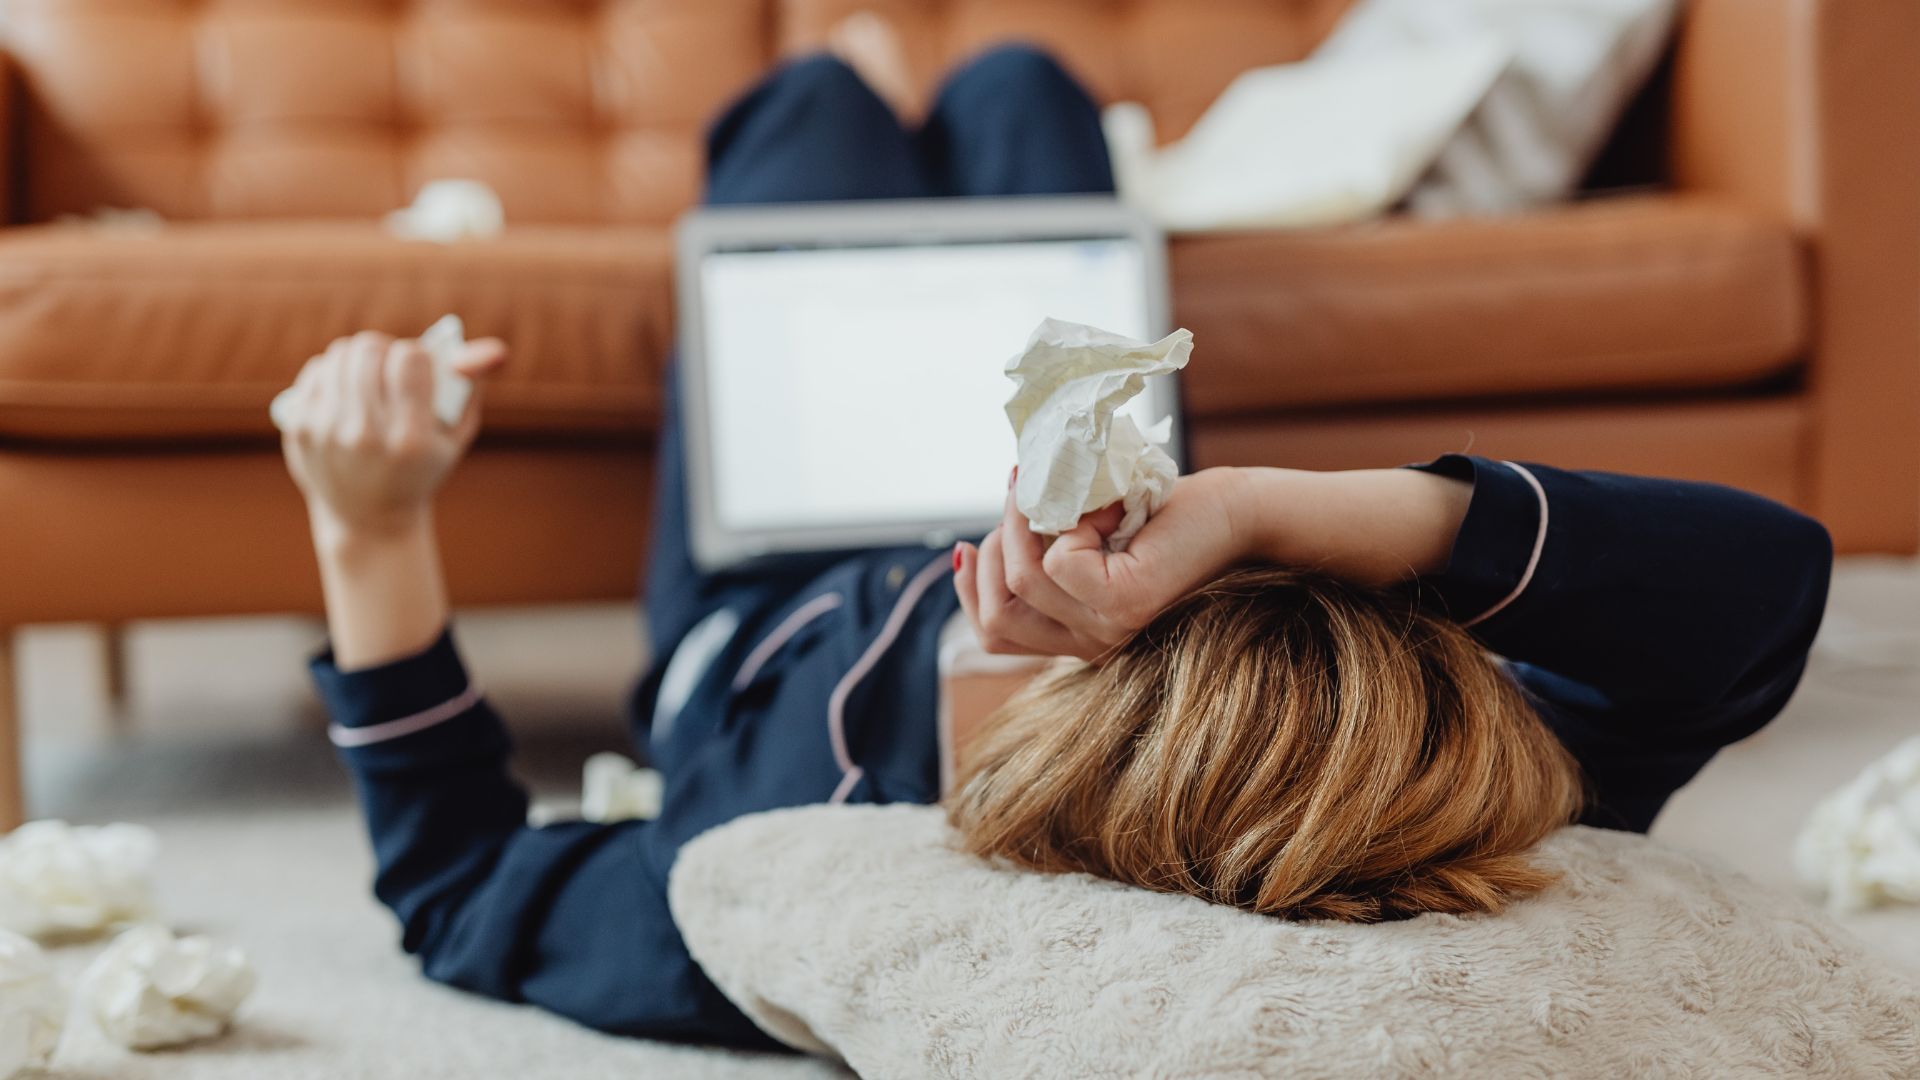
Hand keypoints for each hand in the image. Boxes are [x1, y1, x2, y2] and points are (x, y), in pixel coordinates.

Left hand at [278, 330, 507, 540]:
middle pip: (370, 349)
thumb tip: (494, 348)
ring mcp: (326, 432)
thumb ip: (473, 385)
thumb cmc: (420, 467)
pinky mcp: (299, 428)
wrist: (367, 518)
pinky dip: (334, 372)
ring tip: (370, 376)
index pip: (409, 358)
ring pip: (340, 354)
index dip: (417, 355)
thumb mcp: (455, 434)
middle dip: (386, 350)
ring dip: (360, 358)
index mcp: (410, 439)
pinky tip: (346, 392)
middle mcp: (364, 435)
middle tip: (392, 366)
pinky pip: (316, 370)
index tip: (419, 368)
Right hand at [953, 467, 1253, 660]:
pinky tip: (1109, 509)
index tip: (969, 541)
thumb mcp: (1089, 539)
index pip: (993, 633)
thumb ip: (1045, 553)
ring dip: (1027, 521)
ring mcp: (1107, 630)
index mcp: (1077, 635)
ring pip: (1021, 581)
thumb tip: (975, 543)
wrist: (1238, 516)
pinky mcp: (1125, 603)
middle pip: (995, 615)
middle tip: (1021, 496)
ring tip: (1063, 489)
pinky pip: (1061, 561)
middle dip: (993, 549)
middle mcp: (1090, 644)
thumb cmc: (1168, 519)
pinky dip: (1073, 520)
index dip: (969, 587)